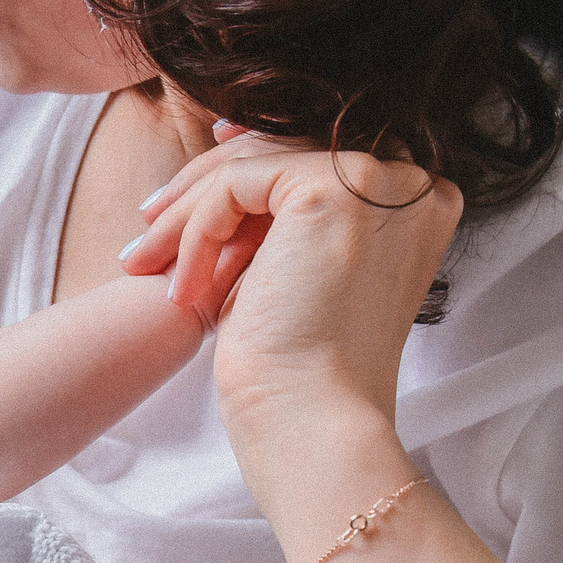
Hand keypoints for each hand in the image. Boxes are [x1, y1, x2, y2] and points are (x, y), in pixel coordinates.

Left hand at [118, 124, 460, 454]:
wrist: (313, 420)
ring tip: (144, 261)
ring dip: (186, 213)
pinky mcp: (333, 190)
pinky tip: (184, 286)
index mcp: (417, 203)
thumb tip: (228, 142)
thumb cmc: (300, 368)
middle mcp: (412, 183)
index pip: (317, 154)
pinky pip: (235, 184)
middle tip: (148, 227)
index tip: (184, 192)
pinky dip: (196, 231)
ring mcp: (379, 182)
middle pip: (284, 148)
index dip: (244, 160)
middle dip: (203, 185)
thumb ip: (283, 210)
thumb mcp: (295, 267)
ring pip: (252, 162)